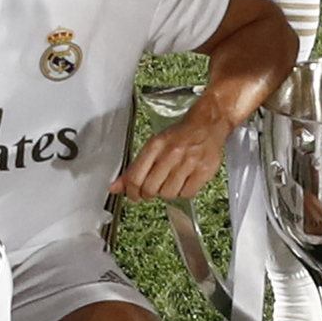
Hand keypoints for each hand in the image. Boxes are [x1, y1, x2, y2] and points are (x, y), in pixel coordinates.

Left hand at [109, 105, 242, 208]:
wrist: (207, 124)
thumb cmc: (179, 136)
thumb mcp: (153, 146)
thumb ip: (134, 168)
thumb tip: (115, 187)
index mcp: (155, 145)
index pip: (135, 178)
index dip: (132, 192)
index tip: (134, 196)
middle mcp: (171, 153)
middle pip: (150, 188)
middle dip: (149, 194)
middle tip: (152, 191)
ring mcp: (188, 162)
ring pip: (168, 194)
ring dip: (167, 193)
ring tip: (170, 183)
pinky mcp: (203, 171)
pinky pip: (187, 194)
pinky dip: (184, 192)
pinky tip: (184, 183)